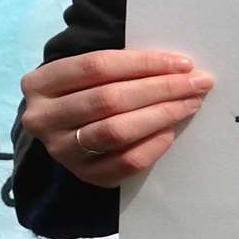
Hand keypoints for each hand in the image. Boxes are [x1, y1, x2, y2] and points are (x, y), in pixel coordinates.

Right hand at [18, 49, 214, 187]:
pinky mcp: (82, 176)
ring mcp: (60, 151)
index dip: (144, 63)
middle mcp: (43, 118)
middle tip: (197, 83)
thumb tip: (178, 67)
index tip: (183, 63)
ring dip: (160, 115)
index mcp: (41, 83)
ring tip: (190, 104)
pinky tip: (170, 131)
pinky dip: (152, 146)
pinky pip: (124, 163)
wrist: (65, 130)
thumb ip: (120, 66)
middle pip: (109, 99)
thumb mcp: (88, 73)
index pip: (97, 66)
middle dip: (160, 89)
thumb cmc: (86, 90)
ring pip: (116, 131)